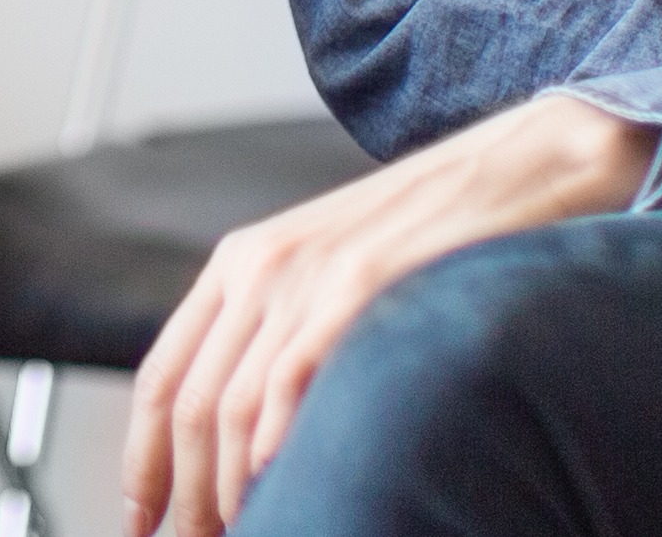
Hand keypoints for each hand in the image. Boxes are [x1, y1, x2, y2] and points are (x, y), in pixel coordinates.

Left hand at [125, 95, 649, 535]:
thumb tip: (252, 436)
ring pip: (234, 402)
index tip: (137, 517)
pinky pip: (295, 372)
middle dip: (183, 493)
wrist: (524, 162)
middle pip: (191, 404)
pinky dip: (276, 439)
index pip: (162, 377)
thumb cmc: (437, 231)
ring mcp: (309, 272)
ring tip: (238, 535)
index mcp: (241, 263)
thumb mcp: (334, 275)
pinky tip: (276, 479)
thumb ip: (284, 335)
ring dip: (226, 488)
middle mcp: (260, 265)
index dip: (141, 458)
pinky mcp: (363, 280)